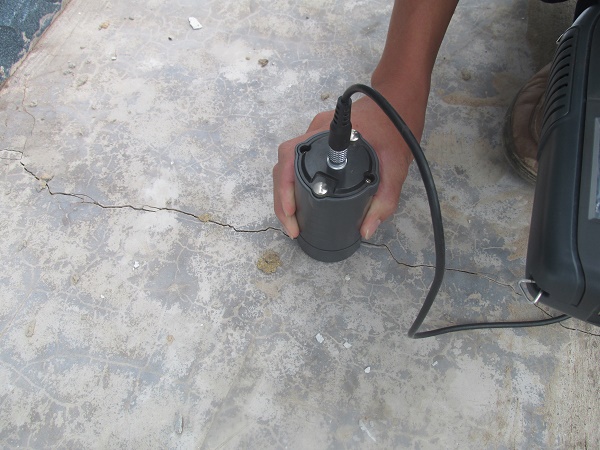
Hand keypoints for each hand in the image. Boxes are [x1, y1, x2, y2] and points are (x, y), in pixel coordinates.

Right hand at [273, 93, 417, 239]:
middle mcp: (315, 132)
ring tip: (292, 219)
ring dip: (284, 192)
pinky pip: (298, 161)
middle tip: (292, 226)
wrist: (399, 101)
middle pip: (284, 164)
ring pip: (287, 164)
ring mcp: (315, 134)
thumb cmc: (396, 128)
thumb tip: (366, 229)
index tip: (291, 210)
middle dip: (282, 199)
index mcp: (327, 134)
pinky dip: (293, 183)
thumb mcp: (394, 168)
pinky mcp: (318, 139)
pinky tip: (300, 201)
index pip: (291, 157)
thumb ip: (384, 199)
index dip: (284, 186)